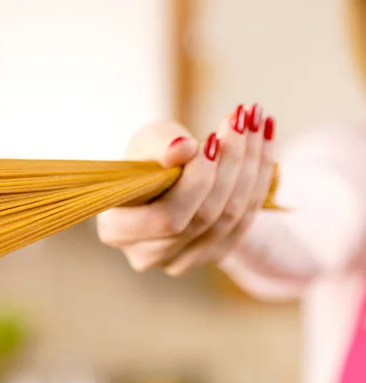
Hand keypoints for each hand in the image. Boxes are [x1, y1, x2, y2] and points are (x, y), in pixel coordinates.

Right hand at [97, 104, 276, 275]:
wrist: (163, 177)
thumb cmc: (147, 158)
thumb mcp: (146, 142)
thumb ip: (160, 144)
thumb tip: (183, 150)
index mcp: (118, 230)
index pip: (166, 217)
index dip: (195, 182)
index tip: (213, 138)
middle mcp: (148, 256)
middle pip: (203, 218)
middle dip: (229, 164)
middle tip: (242, 120)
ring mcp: (182, 262)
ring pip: (230, 218)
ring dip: (251, 165)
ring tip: (256, 122)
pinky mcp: (213, 255)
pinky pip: (246, 220)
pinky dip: (260, 178)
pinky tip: (264, 142)